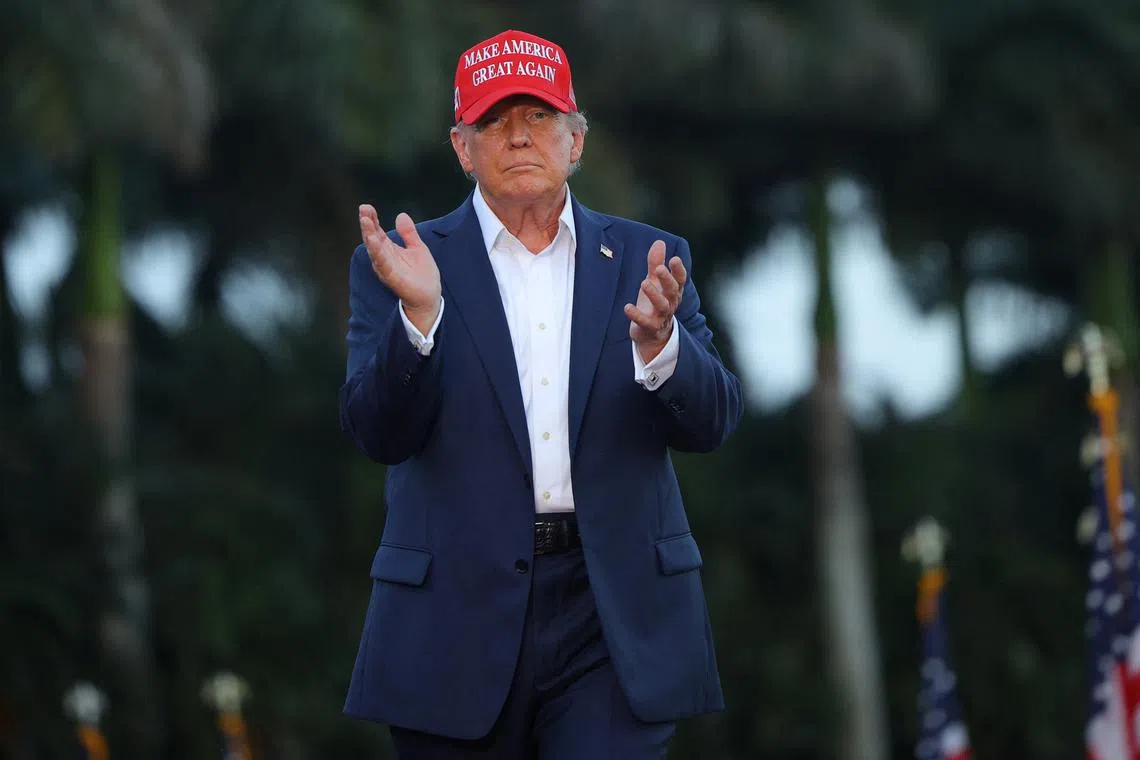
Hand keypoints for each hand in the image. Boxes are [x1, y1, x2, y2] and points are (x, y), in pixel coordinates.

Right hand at [359, 204, 441, 331]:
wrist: (429, 296)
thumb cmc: (422, 274)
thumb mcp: (417, 248)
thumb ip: (409, 233)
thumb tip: (401, 215)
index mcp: (389, 249)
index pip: (377, 231)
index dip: (372, 219)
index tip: (367, 206)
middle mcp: (384, 258)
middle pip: (372, 237)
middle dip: (367, 223)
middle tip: (363, 208)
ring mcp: (386, 267)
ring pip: (374, 249)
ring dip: (369, 234)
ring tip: (365, 220)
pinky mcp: (392, 277)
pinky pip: (382, 263)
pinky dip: (377, 252)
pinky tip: (373, 240)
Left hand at [624, 240, 685, 362]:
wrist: (651, 334)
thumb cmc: (654, 303)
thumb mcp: (654, 282)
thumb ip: (656, 263)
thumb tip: (659, 242)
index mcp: (673, 291)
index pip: (680, 280)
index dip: (678, 270)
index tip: (674, 259)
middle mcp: (670, 303)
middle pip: (673, 291)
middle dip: (667, 280)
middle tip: (659, 269)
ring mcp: (661, 317)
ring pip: (662, 306)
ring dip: (654, 294)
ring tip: (644, 283)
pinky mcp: (650, 328)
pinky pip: (645, 322)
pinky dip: (636, 315)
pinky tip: (627, 307)